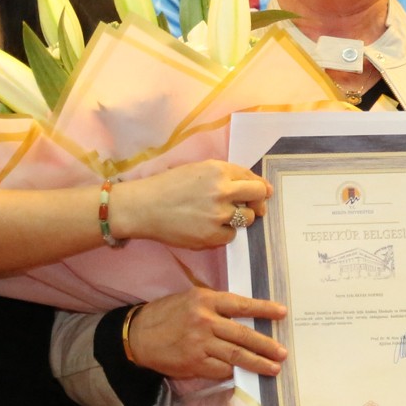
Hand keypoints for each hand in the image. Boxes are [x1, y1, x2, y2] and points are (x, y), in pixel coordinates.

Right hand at [110, 161, 270, 249]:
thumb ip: (225, 175)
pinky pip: (231, 236)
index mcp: (218, 170)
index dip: (259, 187)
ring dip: (239, 218)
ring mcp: (218, 214)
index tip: (261, 192)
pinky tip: (208, 227)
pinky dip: (223, 233)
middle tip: (253, 206)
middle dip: (259, 201)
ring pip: (247, 218)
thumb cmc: (168, 186)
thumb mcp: (197, 169)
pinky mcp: (211, 235)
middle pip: (258, 196)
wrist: (144, 206)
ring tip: (219, 216)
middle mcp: (222, 190)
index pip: (253, 178)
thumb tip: (257, 187)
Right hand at [127, 287, 287, 380]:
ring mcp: (200, 344)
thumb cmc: (166, 315)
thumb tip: (244, 315)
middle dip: (266, 345)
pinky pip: (221, 370)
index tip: (282, 313)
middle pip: (243, 334)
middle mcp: (204, 320)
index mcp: (205, 300)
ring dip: (257, 363)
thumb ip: (215, 305)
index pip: (241, 304)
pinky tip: (247, 375)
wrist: (137, 336)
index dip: (263, 309)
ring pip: (236, 355)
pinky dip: (235, 372)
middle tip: (282, 352)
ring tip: (273, 368)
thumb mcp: (190, 299)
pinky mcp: (195, 363)